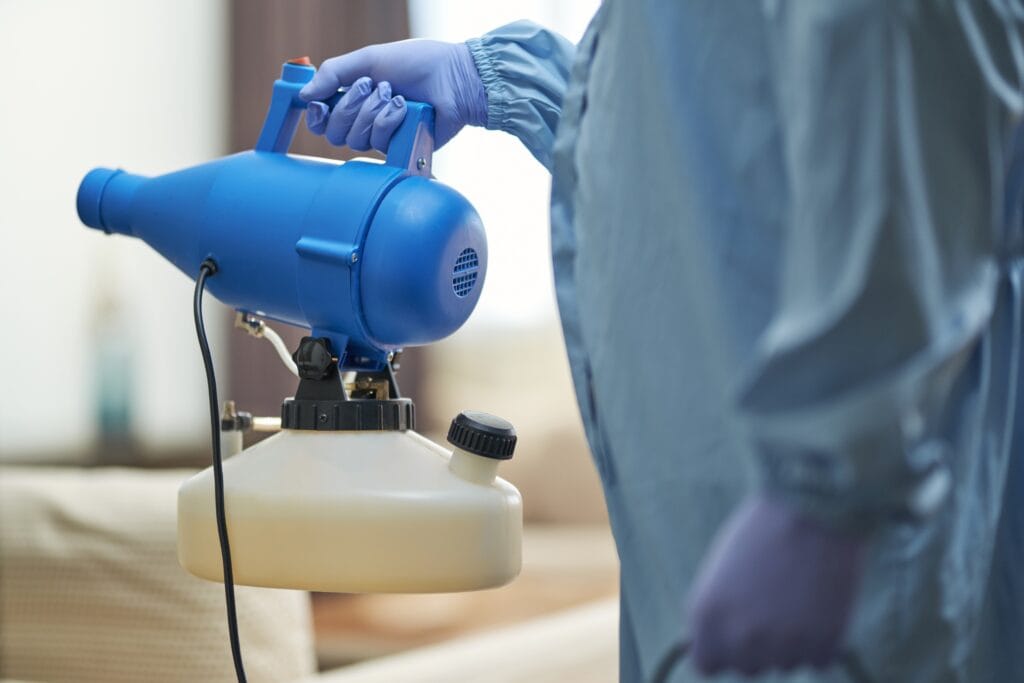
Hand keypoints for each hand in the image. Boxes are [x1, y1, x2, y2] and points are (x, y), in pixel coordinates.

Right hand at [300, 40, 486, 152]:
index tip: (320, 103)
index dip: (316, 116)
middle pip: (334, 133)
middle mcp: (366, 121)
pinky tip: (406, 109)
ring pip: (355, 140)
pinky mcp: (400, 149)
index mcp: (355, 100)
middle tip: (374, 86)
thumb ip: (334, 73)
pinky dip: (390, 121)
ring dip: (373, 111)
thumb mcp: (370, 60)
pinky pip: (379, 143)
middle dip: (351, 106)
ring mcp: (384, 138)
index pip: (322, 120)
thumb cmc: (417, 64)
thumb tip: (303, 95)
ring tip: (396, 96)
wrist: (453, 78)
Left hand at [685, 494, 865, 675]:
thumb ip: (716, 613)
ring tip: (797, 596)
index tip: (733, 631)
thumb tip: (716, 642)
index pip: (706, 664)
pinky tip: (819, 603)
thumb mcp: (719, 571)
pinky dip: (821, 639)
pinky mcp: (823, 646)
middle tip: (771, 607)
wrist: (814, 509)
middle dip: (756, 646)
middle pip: (746, 667)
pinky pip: (817, 658)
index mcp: (707, 617)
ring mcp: (783, 647)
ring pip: (784, 663)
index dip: (721, 646)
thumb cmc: (762, 531)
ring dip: (790, 642)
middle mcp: (740, 639)